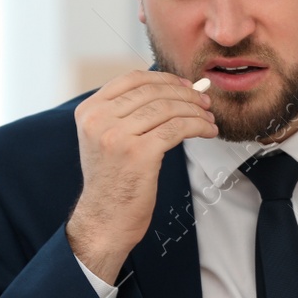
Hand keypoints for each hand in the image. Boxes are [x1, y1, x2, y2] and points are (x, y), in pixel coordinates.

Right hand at [67, 70, 216, 282]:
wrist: (105, 219)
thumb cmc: (112, 181)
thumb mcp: (105, 139)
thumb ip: (126, 114)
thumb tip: (173, 90)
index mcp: (89, 111)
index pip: (132, 79)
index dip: (164, 78)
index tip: (185, 86)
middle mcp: (99, 119)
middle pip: (153, 92)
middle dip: (185, 94)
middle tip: (204, 102)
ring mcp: (118, 136)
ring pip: (168, 108)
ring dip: (195, 111)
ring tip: (208, 119)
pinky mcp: (140, 153)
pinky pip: (178, 129)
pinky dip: (198, 126)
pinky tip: (208, 131)